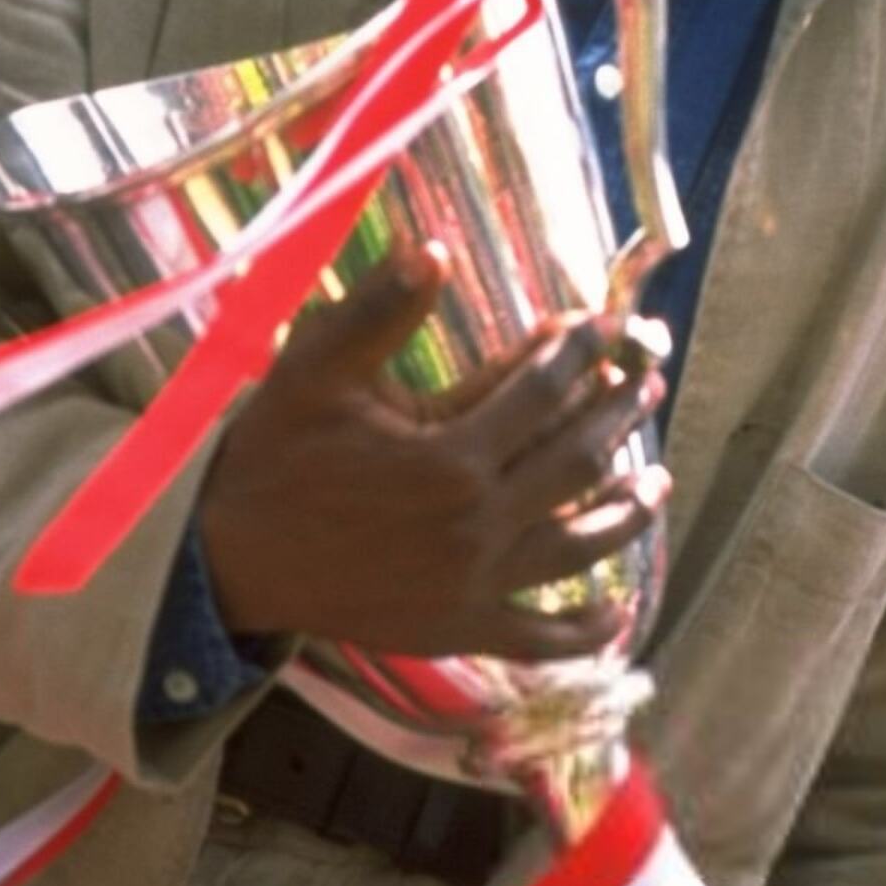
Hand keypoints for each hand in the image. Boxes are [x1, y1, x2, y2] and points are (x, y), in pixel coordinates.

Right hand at [199, 244, 668, 659]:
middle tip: (648, 384)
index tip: (607, 324)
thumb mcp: (313, 369)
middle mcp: (475, 524)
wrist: (227, 557)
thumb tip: (436, 248)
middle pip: (576, 463)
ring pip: (578, 546)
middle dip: (618, 417)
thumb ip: (379, 310)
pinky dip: (585, 632)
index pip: (541, 390)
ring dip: (626, 512)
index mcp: (447, 456)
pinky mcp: (458, 628)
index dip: (582, 351)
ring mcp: (472, 584)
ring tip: (657, 481)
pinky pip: (539, 637)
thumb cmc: (272, 455)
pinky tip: (620, 614)